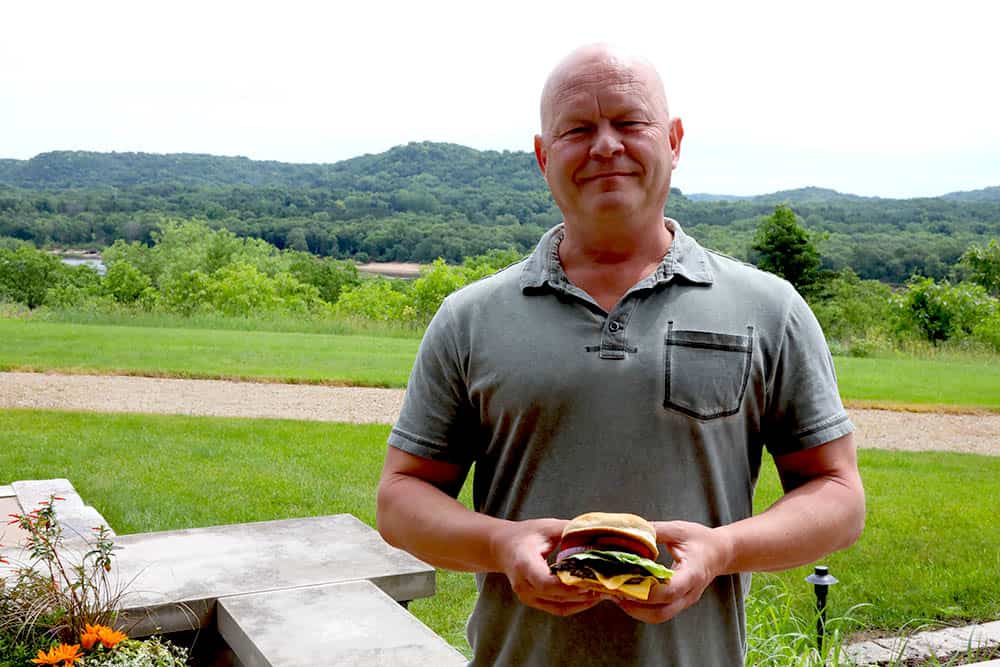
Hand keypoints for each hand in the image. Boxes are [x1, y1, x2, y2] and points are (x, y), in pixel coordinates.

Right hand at [491, 518, 604, 616]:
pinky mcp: (534, 602)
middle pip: (556, 596)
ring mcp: (527, 596)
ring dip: (583, 601)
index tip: (590, 579)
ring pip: (560, 606)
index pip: (545, 582)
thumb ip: (570, 530)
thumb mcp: (547, 527)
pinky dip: (576, 604)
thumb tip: (598, 530)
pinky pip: (558, 609)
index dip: (568, 585)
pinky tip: (591, 595)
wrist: (503, 547)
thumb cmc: (526, 534)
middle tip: (606, 584)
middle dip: (583, 593)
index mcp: (523, 564)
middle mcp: (523, 585)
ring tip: (603, 590)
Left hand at [613, 520, 730, 623]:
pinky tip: (629, 594)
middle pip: (661, 613)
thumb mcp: (678, 530)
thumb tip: (629, 531)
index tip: (624, 584)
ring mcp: (686, 600)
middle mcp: (690, 593)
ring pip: (659, 616)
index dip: (646, 592)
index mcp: (692, 574)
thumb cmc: (701, 539)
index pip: (669, 591)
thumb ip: (655, 531)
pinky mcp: (680, 602)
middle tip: (614, 592)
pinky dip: (643, 607)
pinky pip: (660, 612)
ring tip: (616, 595)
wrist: (721, 552)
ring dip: (636, 610)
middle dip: (635, 607)